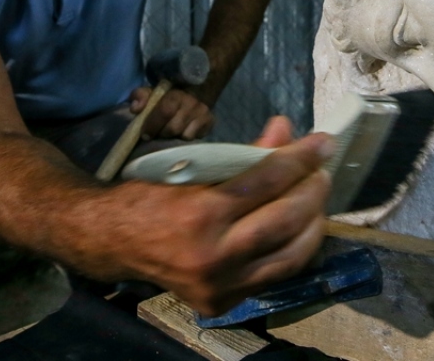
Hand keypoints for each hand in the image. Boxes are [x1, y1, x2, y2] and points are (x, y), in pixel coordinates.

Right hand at [69, 116, 333, 315]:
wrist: (110, 242)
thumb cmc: (150, 195)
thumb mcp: (192, 166)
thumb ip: (243, 154)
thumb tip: (286, 130)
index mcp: (199, 215)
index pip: (267, 181)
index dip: (300, 157)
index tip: (323, 142)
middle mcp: (212, 256)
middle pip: (285, 220)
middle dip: (312, 189)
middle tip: (322, 169)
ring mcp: (219, 286)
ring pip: (290, 256)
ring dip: (313, 222)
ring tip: (316, 197)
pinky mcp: (222, 303)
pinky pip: (273, 275)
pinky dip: (292, 249)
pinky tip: (299, 227)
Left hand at [129, 86, 213, 140]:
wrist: (194, 89)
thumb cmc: (167, 96)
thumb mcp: (151, 92)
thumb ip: (139, 96)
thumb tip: (135, 109)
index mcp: (176, 94)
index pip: (165, 111)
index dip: (153, 125)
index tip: (145, 134)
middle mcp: (192, 103)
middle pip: (174, 128)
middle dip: (162, 133)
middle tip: (158, 133)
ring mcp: (203, 113)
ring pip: (185, 136)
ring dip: (174, 137)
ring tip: (170, 132)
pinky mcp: (211, 122)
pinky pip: (195, 138)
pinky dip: (186, 137)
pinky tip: (183, 131)